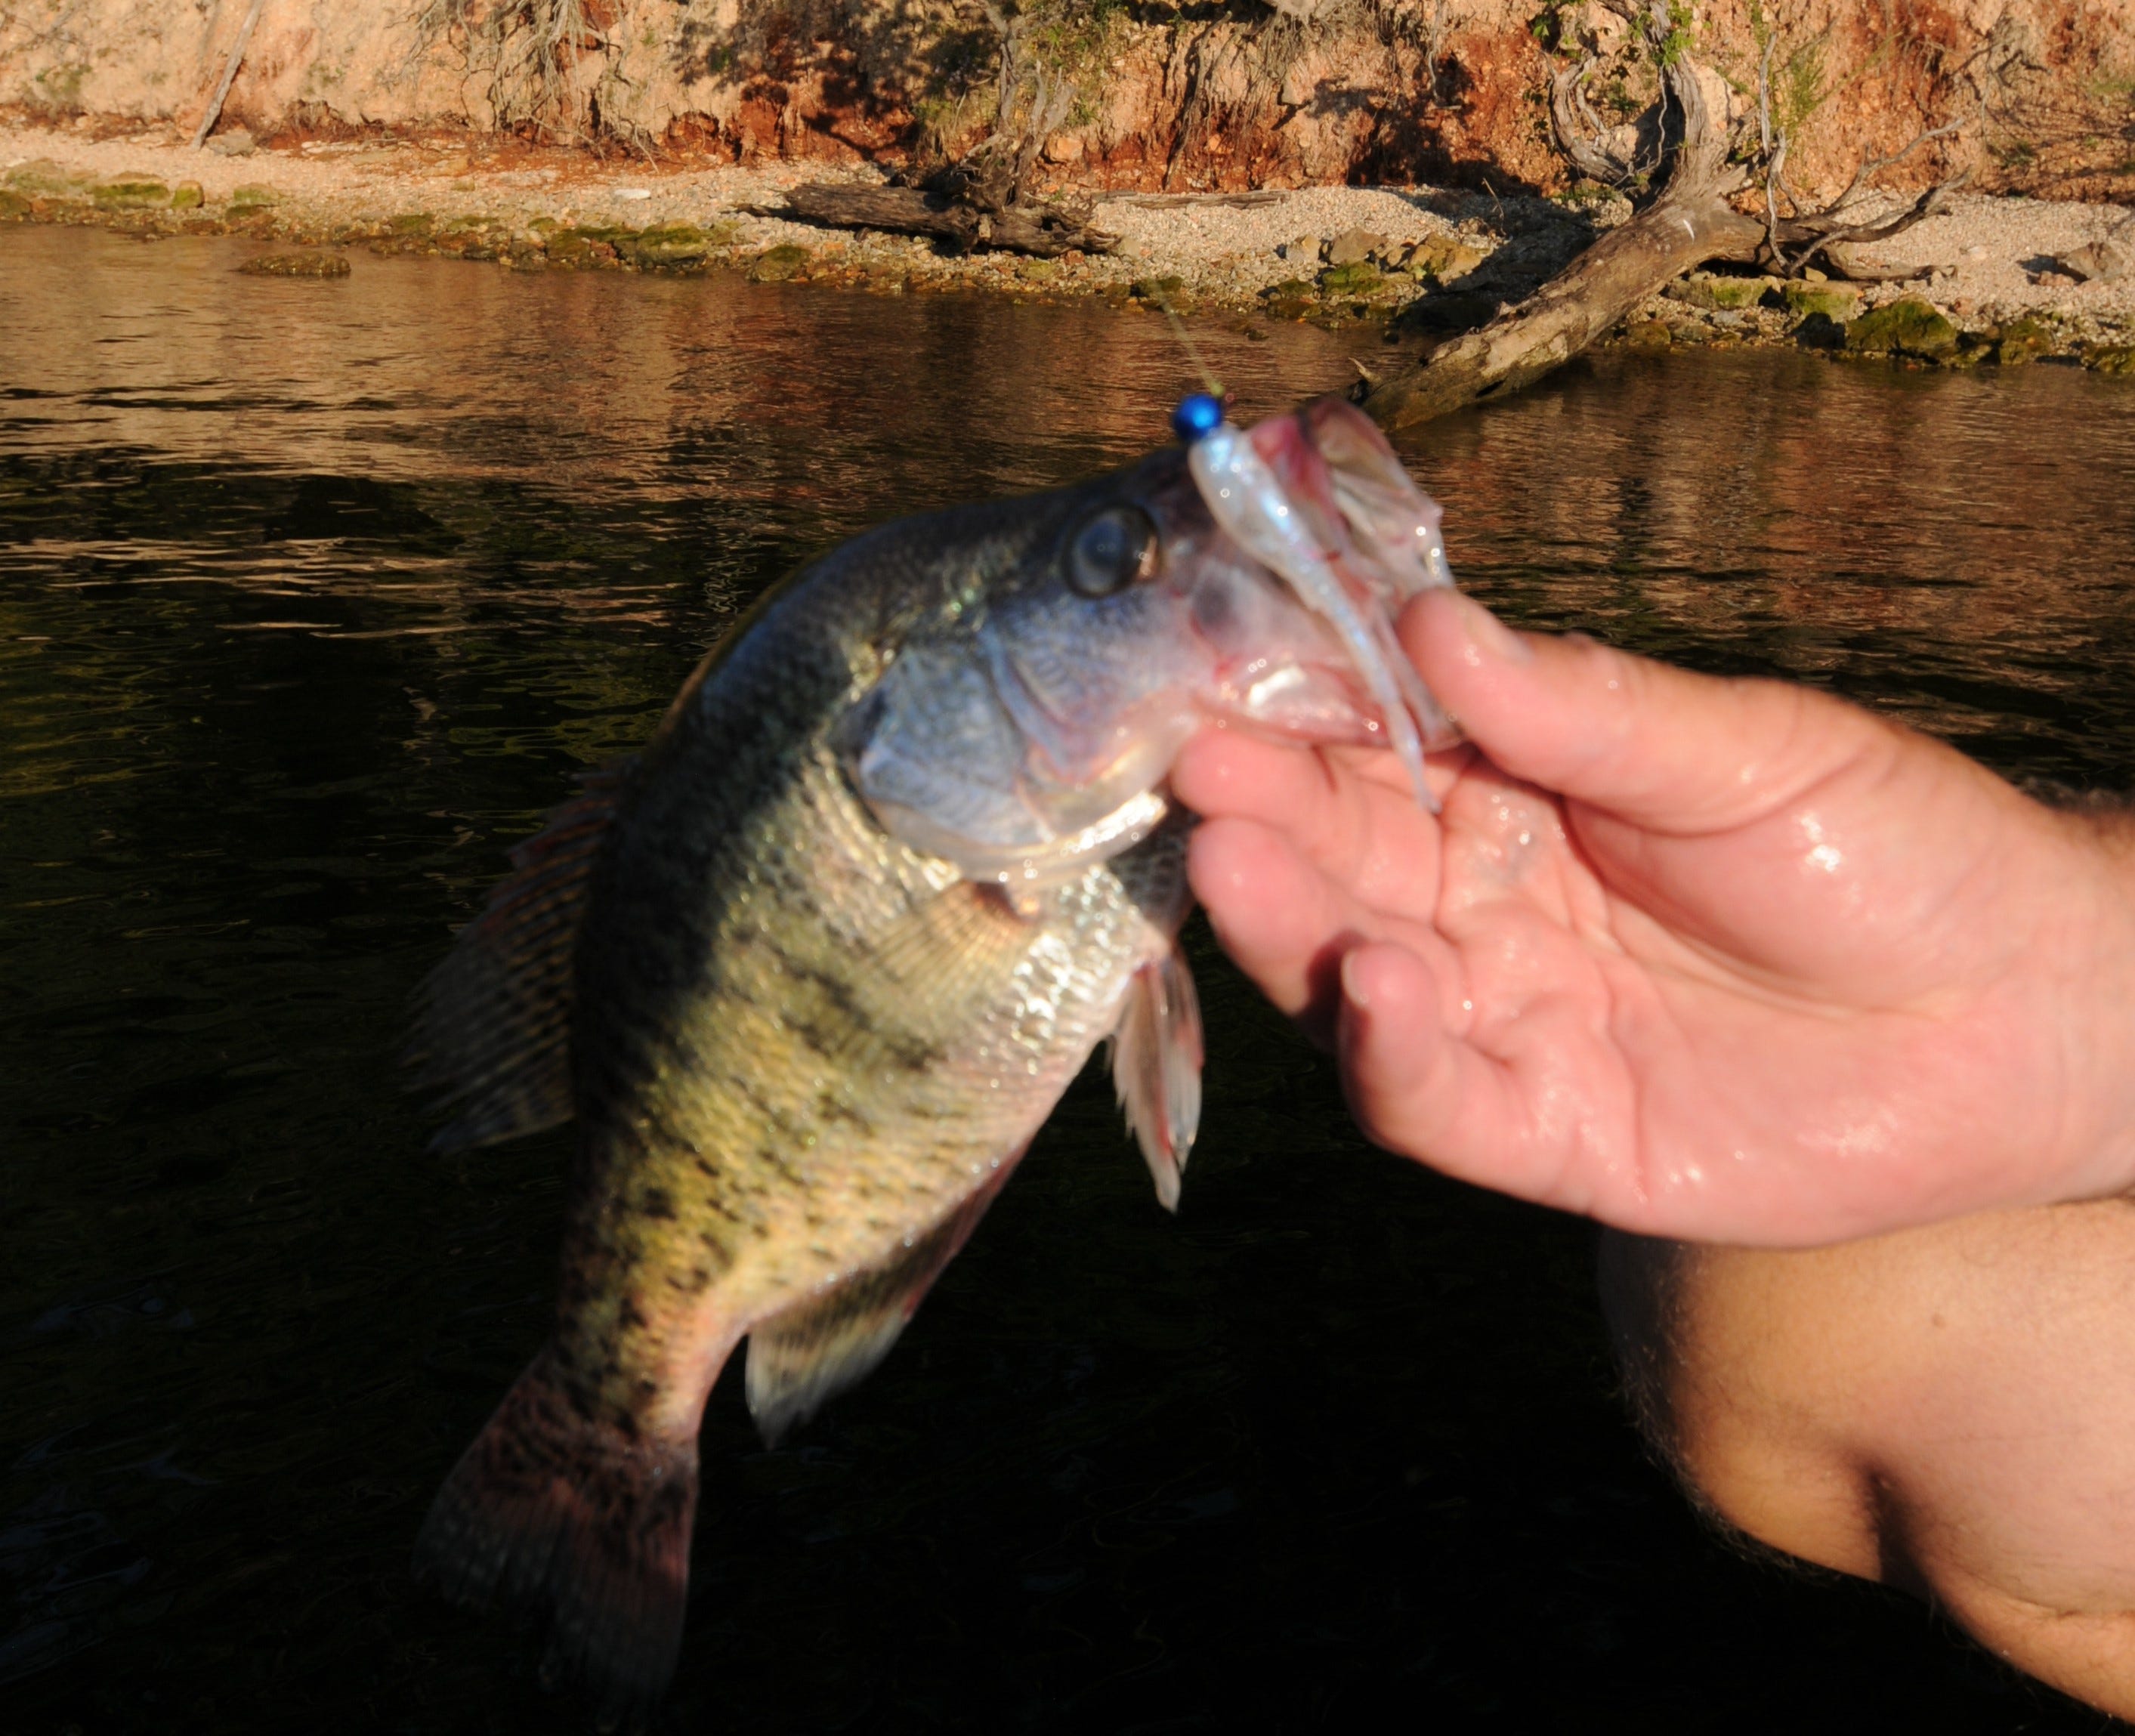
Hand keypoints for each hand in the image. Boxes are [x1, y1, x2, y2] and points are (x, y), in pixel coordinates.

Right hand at [1174, 589, 2134, 1244]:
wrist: (2022, 1011)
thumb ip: (1585, 709)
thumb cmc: (1885, 844)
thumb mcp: (1741, 750)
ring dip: (1293, 934)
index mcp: (1514, 795)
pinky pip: (1437, 1106)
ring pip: (1355, 986)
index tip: (1211, 691)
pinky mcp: (1546, 1135)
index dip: (1289, 727)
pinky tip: (1377, 994)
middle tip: (1200, 785)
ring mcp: (1506, 1023)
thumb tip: (1430, 621)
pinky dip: (1389, 1061)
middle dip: (1263, 827)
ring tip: (1246, 871)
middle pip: (1338, 870)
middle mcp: (1483, 908)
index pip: (1370, 756)